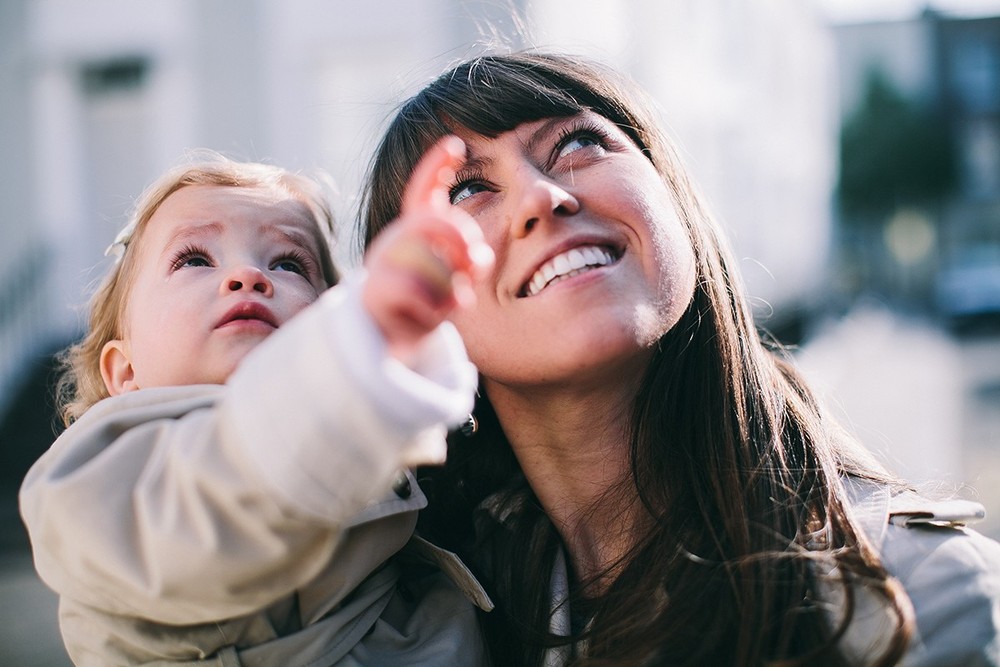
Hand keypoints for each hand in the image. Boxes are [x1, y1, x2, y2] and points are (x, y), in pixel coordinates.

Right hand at [363, 136, 493, 361]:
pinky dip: (433, 311)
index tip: (456, 145)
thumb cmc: (429, 305)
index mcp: (413, 232)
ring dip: (449, 290)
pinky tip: (430, 318)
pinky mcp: (372, 294)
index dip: (437, 166)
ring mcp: (380, 266)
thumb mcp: (455, 278)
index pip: (422, 192)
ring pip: (429, 264)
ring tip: (445, 304)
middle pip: (433, 222)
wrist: (392, 345)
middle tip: (473, 264)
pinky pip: (414, 294)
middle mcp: (393, 241)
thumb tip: (478, 258)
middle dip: (461, 240)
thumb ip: (469, 258)